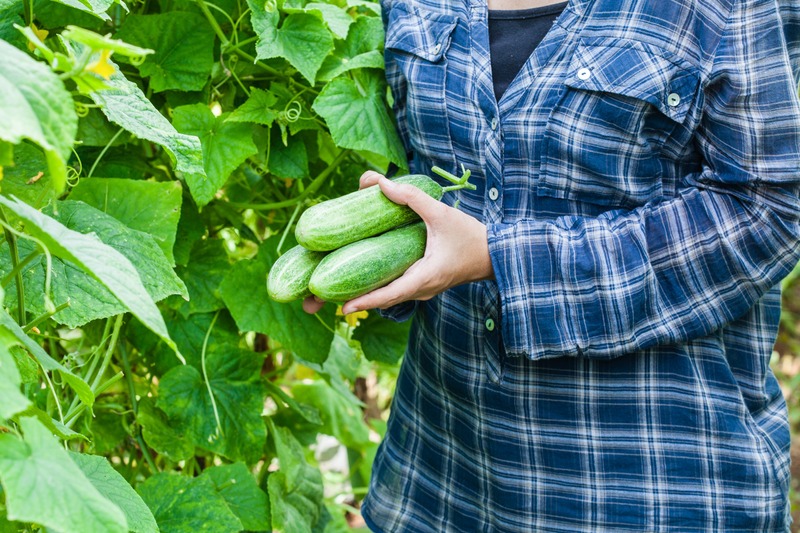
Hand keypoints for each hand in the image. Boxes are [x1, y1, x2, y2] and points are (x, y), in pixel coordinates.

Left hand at [339, 171, 493, 312]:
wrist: (495, 254)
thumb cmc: (471, 237)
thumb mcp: (441, 213)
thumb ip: (411, 197)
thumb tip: (380, 183)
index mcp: (425, 278)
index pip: (390, 295)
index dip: (366, 301)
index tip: (344, 306)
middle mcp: (422, 290)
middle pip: (384, 299)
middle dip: (359, 299)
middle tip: (331, 297)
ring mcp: (424, 290)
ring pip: (391, 296)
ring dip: (369, 294)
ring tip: (342, 290)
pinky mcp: (425, 284)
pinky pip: (399, 290)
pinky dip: (382, 288)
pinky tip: (367, 278)